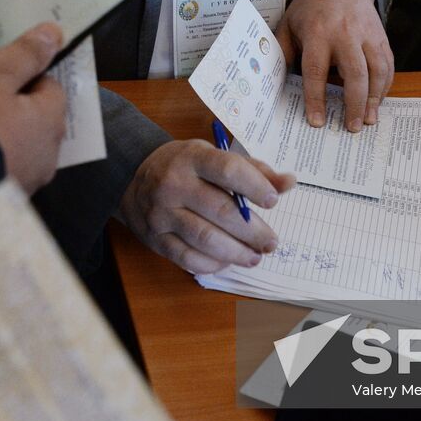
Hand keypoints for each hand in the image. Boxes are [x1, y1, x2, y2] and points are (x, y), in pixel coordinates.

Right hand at [0, 22, 65, 192]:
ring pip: (20, 149)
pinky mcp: (2, 202)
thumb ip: (25, 54)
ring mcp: (26, 183)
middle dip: (15, 109)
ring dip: (2, 138)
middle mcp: (47, 157)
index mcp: (50, 122)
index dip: (27, 77)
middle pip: (37, 122)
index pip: (52, 88)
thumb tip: (56, 33)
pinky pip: (0, 171)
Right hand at [121, 140, 293, 273]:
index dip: (255, 186)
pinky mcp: (155, 238)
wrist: (132, 177)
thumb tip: (288, 182)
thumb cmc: (184, 167)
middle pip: (221, 211)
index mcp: (192, 158)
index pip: (228, 170)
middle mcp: (174, 184)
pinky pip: (187, 258)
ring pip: (205, 239)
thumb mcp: (213, 156)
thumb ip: (252, 169)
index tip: (273, 201)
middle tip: (270, 242)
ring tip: (254, 257)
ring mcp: (162, 213)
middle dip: (253, 231)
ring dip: (236, 253)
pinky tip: (227, 261)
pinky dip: (212, 264)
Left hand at [275, 0, 392, 131]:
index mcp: (318, 33)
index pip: (316, 71)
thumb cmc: (311, 6)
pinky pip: (388, 64)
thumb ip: (282, 52)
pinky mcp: (381, 37)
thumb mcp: (288, 24)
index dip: (316, 99)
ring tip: (368, 119)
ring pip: (377, 71)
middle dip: (353, 104)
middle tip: (351, 127)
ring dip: (374, 99)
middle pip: (354, 74)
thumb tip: (273, 82)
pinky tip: (377, 100)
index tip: (318, 121)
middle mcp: (345, 34)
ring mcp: (367, 35)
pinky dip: (385, 85)